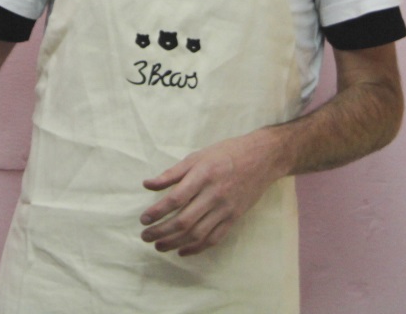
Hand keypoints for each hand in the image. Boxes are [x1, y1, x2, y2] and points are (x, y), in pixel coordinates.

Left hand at [139, 129, 291, 255]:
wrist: (262, 159)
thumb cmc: (225, 154)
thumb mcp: (197, 156)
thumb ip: (172, 173)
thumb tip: (147, 184)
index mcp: (203, 175)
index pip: (176, 198)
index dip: (158, 211)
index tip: (143, 219)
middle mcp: (214, 194)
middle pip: (184, 220)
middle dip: (162, 231)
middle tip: (145, 236)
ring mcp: (226, 209)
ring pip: (197, 233)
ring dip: (175, 243)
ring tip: (159, 246)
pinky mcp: (234, 218)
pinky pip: (214, 238)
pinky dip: (197, 248)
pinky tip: (182, 250)